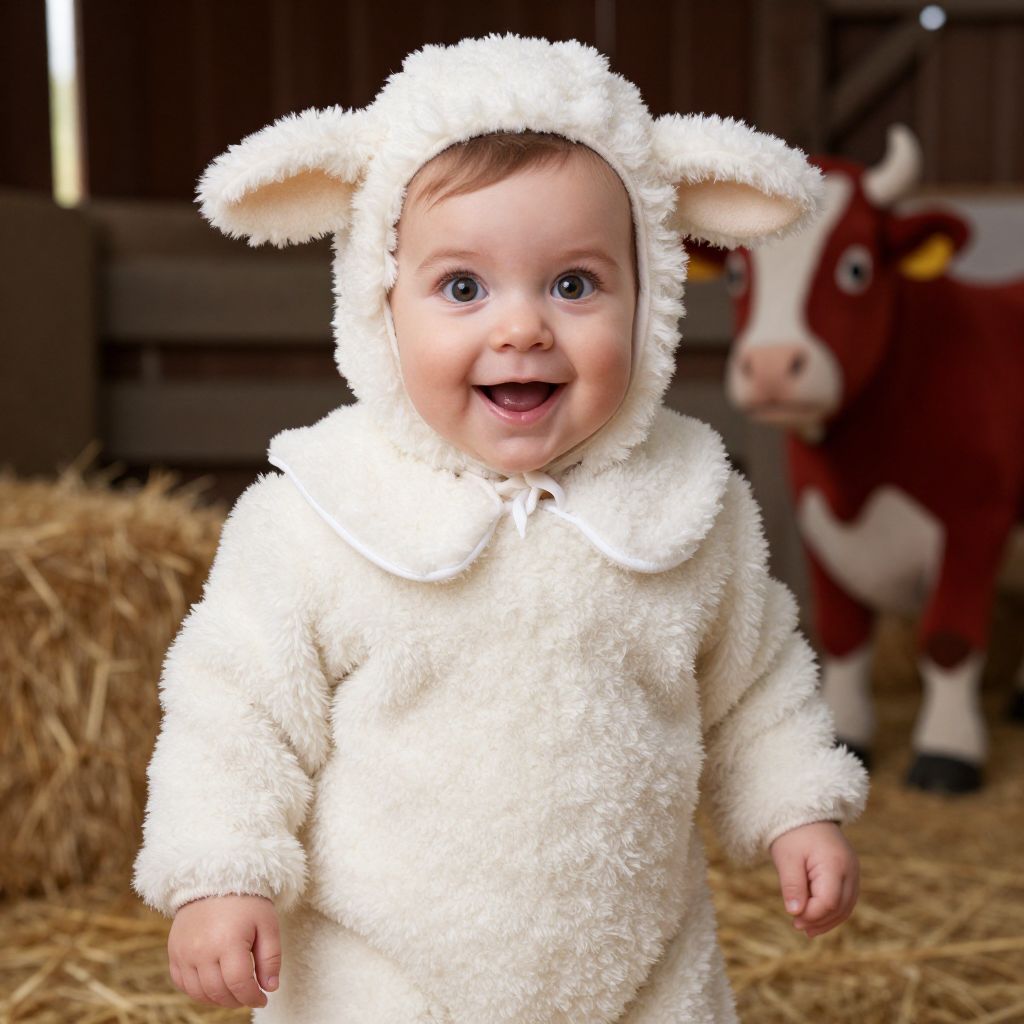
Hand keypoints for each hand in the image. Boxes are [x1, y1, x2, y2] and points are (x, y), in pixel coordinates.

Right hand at [167, 894, 280, 1007]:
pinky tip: (213, 985)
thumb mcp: (267, 924)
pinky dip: (198, 991)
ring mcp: (184, 953)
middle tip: (249, 995)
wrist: (215, 878)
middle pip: (219, 992)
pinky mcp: (174, 952)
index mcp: (228, 942)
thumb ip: (271, 958)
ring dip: (218, 999)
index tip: (262, 999)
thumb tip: (270, 988)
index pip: (239, 985)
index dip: (253, 997)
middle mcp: (202, 951)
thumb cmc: (246, 900)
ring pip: (199, 993)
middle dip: (237, 1000)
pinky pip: (182, 984)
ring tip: (233, 992)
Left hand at [770, 821, 858, 938]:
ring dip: (827, 920)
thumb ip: (792, 886)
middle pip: (840, 907)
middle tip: (797, 926)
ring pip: (846, 906)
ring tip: (806, 929)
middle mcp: (850, 870)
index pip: (828, 901)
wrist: (805, 812)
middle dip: (820, 920)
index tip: (793, 919)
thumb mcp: (787, 858)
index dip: (812, 915)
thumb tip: (795, 913)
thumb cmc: (793, 834)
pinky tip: (817, 919)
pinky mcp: (849, 874)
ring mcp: (853, 872)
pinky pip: (846, 899)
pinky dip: (833, 911)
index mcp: (835, 864)